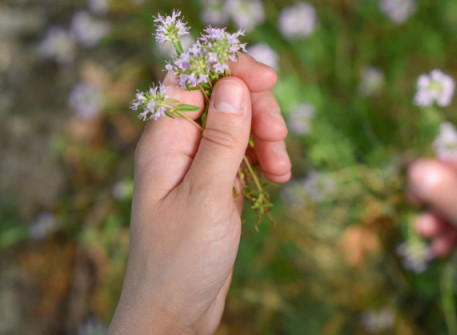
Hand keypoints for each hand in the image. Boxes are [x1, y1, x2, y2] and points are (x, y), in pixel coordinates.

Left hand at [109, 54, 289, 333]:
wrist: (175, 311)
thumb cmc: (181, 258)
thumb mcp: (206, 194)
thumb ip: (221, 138)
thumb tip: (234, 85)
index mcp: (165, 139)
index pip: (192, 76)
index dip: (230, 69)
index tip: (268, 80)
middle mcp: (180, 145)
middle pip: (223, 98)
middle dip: (257, 109)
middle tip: (280, 136)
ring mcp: (199, 165)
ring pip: (239, 126)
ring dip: (267, 137)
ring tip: (283, 168)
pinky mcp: (216, 184)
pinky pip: (245, 155)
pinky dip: (266, 159)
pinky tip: (280, 177)